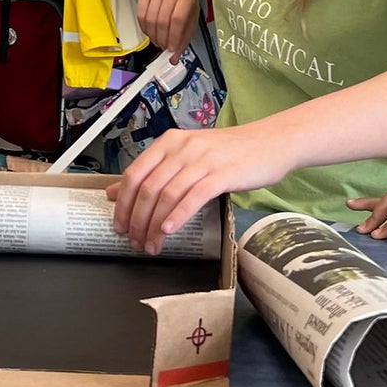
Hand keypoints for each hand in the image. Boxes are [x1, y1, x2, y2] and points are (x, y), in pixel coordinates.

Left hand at [107, 126, 292, 253]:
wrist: (271, 142)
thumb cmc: (228, 152)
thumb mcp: (186, 155)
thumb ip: (154, 171)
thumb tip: (115, 191)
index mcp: (169, 142)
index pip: (134, 174)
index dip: (123, 204)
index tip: (119, 225)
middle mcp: (183, 148)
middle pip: (148, 188)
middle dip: (137, 220)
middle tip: (134, 242)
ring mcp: (203, 160)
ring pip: (168, 195)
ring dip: (155, 225)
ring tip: (151, 245)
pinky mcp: (224, 173)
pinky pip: (195, 196)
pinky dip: (179, 215)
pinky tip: (169, 230)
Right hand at [137, 0, 197, 58]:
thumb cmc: (186, 0)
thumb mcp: (192, 17)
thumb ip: (185, 38)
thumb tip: (174, 58)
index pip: (178, 19)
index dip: (174, 37)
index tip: (172, 49)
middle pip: (163, 20)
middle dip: (163, 39)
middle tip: (165, 47)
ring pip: (150, 19)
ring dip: (153, 36)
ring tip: (158, 41)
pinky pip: (141, 14)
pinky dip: (144, 28)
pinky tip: (150, 32)